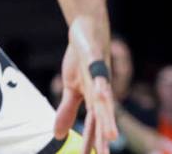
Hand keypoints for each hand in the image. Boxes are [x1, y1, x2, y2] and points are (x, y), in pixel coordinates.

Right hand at [53, 18, 117, 153]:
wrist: (87, 30)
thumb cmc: (82, 60)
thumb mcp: (71, 88)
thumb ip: (67, 110)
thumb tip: (59, 136)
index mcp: (94, 97)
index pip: (93, 124)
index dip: (93, 141)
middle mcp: (100, 89)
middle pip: (103, 117)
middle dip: (104, 137)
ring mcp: (100, 74)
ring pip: (105, 99)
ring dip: (108, 116)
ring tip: (112, 135)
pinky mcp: (96, 59)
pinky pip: (98, 72)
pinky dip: (100, 83)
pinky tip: (101, 93)